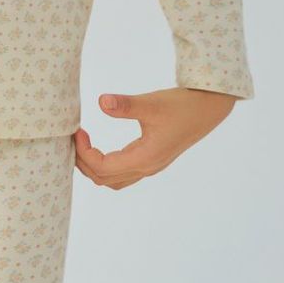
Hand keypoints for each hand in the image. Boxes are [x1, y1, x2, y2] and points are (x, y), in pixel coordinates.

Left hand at [72, 87, 237, 189]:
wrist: (208, 108)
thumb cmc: (182, 105)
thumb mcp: (152, 103)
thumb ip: (126, 105)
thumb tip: (100, 101)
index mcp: (145, 158)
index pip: (103, 167)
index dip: (84, 153)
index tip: (78, 133)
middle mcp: (147, 167)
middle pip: (104, 179)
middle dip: (84, 163)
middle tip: (75, 139)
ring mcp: (150, 166)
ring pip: (114, 180)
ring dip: (95, 168)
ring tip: (83, 146)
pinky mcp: (153, 160)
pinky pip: (123, 173)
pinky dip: (107, 166)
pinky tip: (100, 149)